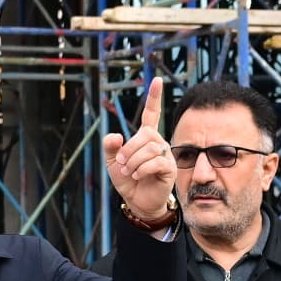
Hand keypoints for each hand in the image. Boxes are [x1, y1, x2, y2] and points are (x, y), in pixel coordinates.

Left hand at [101, 77, 175, 228]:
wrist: (137, 201)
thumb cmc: (127, 180)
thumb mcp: (112, 162)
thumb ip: (110, 147)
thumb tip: (116, 135)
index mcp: (146, 137)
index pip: (151, 113)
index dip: (154, 97)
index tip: (156, 79)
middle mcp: (158, 142)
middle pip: (146, 134)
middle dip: (130, 149)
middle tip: (121, 163)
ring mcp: (166, 155)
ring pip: (150, 149)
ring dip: (134, 161)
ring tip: (129, 171)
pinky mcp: (170, 169)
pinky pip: (156, 162)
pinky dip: (142, 169)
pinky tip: (136, 175)